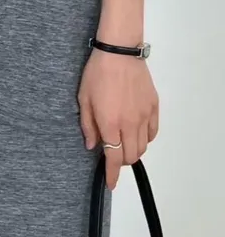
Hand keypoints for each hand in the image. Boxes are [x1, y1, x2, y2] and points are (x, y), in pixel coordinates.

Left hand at [78, 49, 159, 190]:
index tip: (111, 183)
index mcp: (110, 123)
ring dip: (133, 151)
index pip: (114, 158)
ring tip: (124, 143)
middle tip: (113, 156)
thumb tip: (92, 146)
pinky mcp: (153, 107)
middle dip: (121, 161)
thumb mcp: (83, 99)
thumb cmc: (97, 73)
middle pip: (131, 155)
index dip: (112, 174)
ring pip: (143, 146)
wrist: (119, 53)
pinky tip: (137, 132)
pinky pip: (153, 132)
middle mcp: (130, 123)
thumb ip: (88, 125)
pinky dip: (145, 138)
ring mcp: (144, 115)